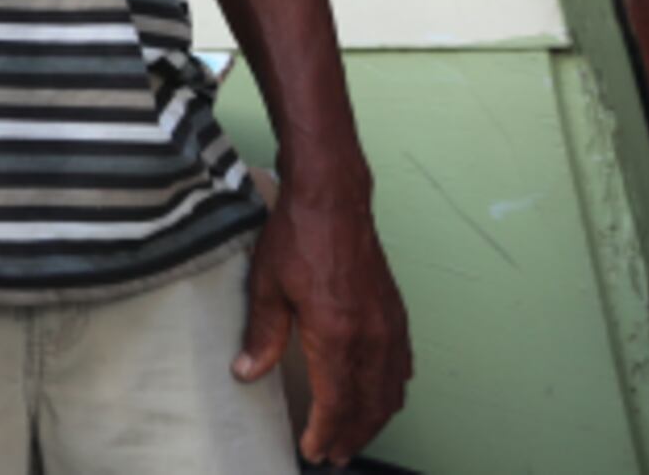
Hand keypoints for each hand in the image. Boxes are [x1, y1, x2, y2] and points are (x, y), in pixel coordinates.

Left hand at [233, 190, 412, 464]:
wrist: (334, 198)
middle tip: (331, 456)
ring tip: (353, 438)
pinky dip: (392, 390)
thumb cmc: (298, 236)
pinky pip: (401, 366)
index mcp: (336, 335)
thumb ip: (261, 335)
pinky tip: (382, 397)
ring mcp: (388, 326)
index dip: (325, 432)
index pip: (335, 402)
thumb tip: (246, 373)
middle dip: (350, 436)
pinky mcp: (395, 313)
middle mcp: (370, 336)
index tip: (312, 451)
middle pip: (367, 406)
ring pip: (389, 391)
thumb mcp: (267, 286)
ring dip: (373, 420)